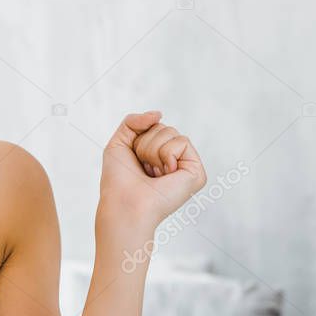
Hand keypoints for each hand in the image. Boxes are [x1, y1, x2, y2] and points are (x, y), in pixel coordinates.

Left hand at [98, 111, 206, 234]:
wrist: (124, 202)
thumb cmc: (118, 180)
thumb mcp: (119, 142)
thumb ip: (133, 121)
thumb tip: (159, 114)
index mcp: (159, 156)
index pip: (154, 126)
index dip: (138, 139)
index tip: (135, 161)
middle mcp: (174, 161)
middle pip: (163, 127)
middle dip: (146, 144)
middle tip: (144, 168)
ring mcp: (186, 166)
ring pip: (172, 132)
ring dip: (153, 150)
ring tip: (153, 173)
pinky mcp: (197, 173)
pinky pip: (182, 142)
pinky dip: (167, 154)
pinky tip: (165, 174)